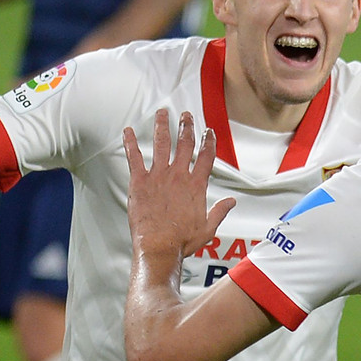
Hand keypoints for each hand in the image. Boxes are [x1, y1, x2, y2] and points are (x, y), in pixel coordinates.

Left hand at [124, 110, 235, 258]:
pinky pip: (134, 157)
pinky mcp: (140, 182)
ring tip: (163, 113)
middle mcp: (178, 176)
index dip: (208, 141)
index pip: (206, 156)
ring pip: (162, 144)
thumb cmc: (182, 241)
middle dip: (187, 126)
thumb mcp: (208, 228)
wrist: (159, 247)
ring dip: (163, 126)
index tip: (208, 132)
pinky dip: (131, 143)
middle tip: (186, 115)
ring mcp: (158, 176)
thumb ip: (220, 212)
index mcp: (196, 186)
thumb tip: (231, 202)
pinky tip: (128, 131)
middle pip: (185, 144)